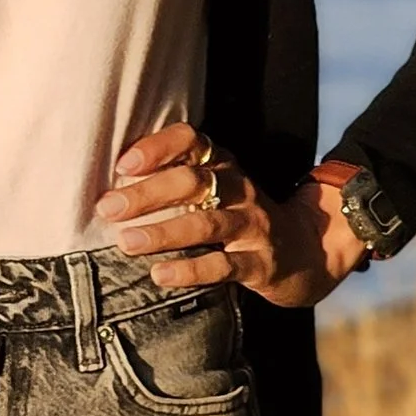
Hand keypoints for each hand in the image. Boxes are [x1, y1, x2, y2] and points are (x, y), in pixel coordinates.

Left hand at [93, 128, 371, 309]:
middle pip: (194, 182)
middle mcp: (240, 190)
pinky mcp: (260, 263)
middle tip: (109, 208)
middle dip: (147, 194)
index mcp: (224, 165)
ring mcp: (253, 226)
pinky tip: (160, 274)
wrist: (307, 252)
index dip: (158, 148)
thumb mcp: (217, 190)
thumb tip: (113, 185)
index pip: (191, 140)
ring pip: (207, 224)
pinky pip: (223, 266)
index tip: (123, 164)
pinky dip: (189, 270)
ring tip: (127, 242)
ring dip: (164, 232)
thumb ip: (174, 180)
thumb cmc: (241, 218)